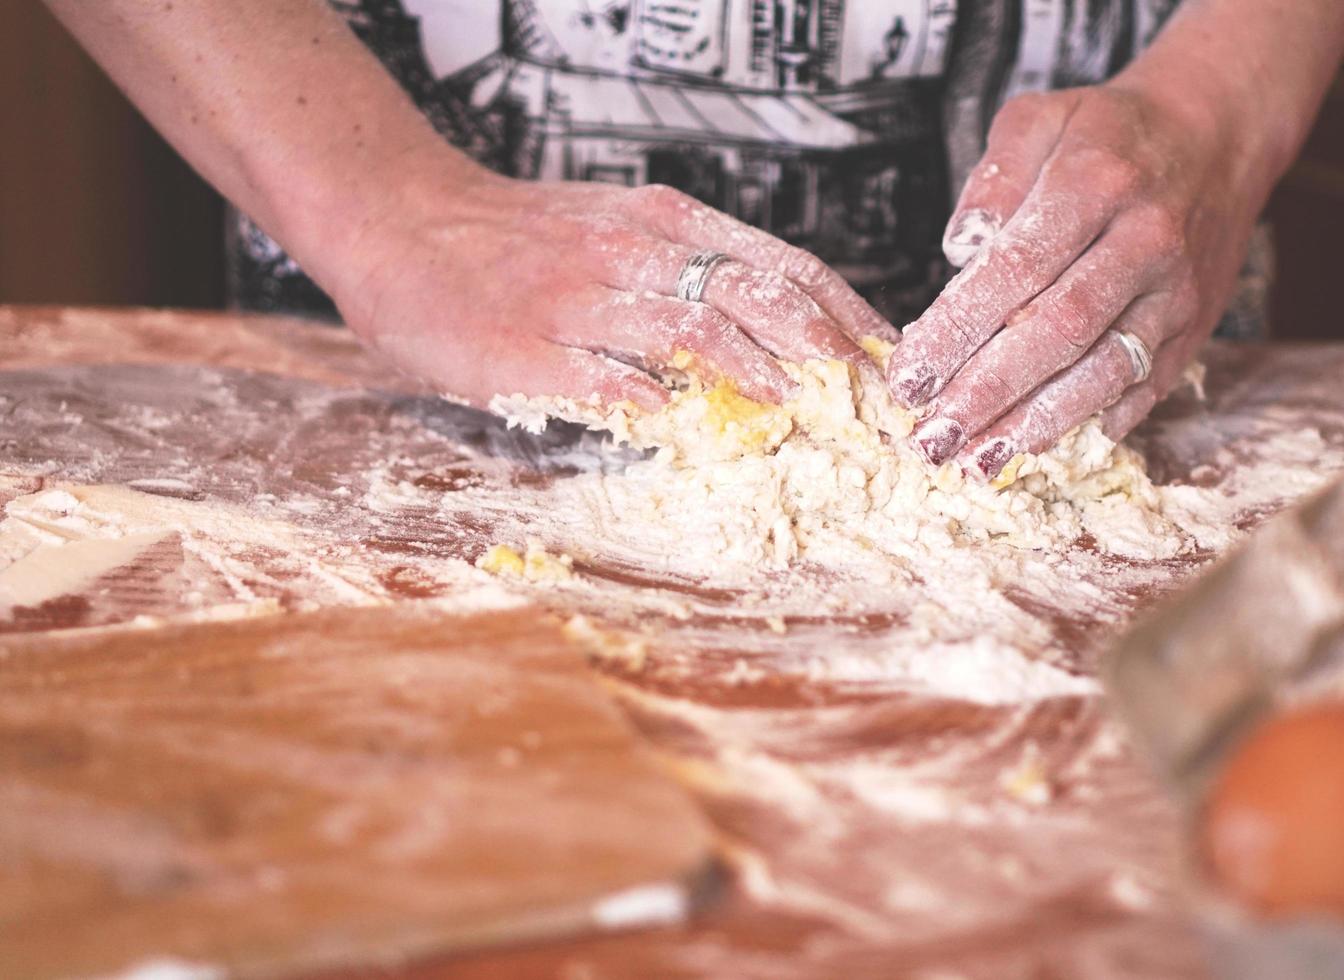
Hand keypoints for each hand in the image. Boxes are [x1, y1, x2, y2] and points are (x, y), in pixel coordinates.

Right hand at [329, 169, 896, 410]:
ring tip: (808, 418)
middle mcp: (635, 250)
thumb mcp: (615, 228)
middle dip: (827, 353)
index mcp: (666, 222)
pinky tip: (704, 434)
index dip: (847, 316)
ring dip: (764, 379)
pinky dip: (669, 410)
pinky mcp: (532, 349)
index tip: (889, 361)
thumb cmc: (514, 236)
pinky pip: (615, 382)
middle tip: (870, 404)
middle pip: (760, 296)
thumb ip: (684, 273)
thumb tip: (771, 338)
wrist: (398, 217)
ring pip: (700, 333)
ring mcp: (584, 297)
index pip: (785, 266)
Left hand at [888, 79, 1277, 475]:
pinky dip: (1097, 420)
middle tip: (933, 437)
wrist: (1216, 135)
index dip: (960, 327)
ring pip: (1105, 369)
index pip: (1018, 266)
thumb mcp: (1040, 118)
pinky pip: (1148, 385)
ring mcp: (1177, 290)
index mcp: (1095, 181)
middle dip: (990, 391)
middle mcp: (1145, 239)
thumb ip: (994, 176)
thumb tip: (959, 249)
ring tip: (980, 461)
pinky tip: (1046, 446)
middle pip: (1059, 329)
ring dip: (1038, 423)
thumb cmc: (1107, 134)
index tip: (910, 374)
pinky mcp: (1196, 325)